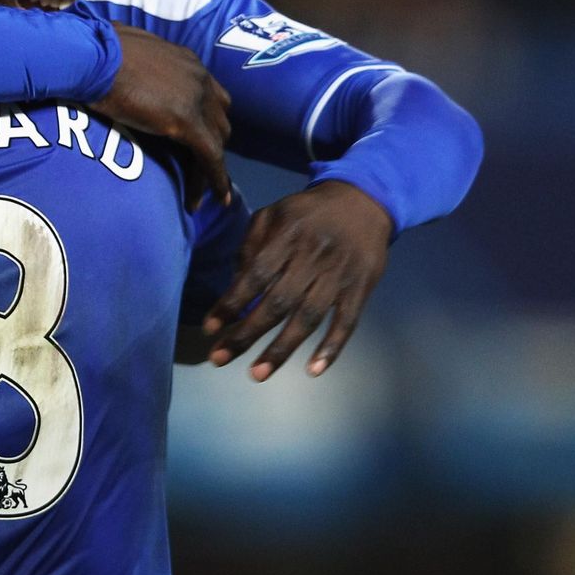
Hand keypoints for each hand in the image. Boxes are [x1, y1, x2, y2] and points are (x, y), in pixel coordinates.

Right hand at [89, 24, 231, 211]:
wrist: (91, 55)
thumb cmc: (94, 49)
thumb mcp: (124, 49)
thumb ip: (135, 61)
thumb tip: (120, 63)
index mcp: (185, 61)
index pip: (208, 95)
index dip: (204, 118)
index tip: (193, 139)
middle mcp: (199, 77)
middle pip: (219, 118)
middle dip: (211, 143)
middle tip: (195, 167)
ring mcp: (196, 99)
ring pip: (217, 141)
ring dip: (210, 165)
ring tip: (199, 190)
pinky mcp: (186, 122)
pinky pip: (211, 157)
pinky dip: (216, 179)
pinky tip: (216, 199)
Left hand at [202, 181, 392, 380]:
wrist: (364, 200)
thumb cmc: (308, 212)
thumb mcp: (274, 214)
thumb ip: (251, 244)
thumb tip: (235, 283)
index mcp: (288, 237)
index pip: (254, 276)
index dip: (231, 303)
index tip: (209, 328)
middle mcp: (313, 258)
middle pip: (277, 303)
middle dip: (246, 333)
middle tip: (219, 358)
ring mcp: (339, 276)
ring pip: (308, 318)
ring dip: (282, 349)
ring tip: (257, 374)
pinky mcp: (361, 288)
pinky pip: (347, 322)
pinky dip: (331, 348)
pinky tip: (312, 370)